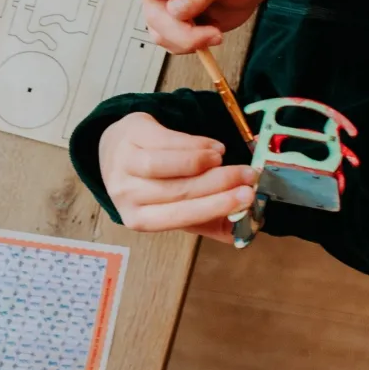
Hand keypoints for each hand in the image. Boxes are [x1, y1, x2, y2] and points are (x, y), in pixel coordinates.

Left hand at [99, 112, 257, 239]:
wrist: (120, 149)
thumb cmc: (152, 182)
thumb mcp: (171, 205)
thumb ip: (204, 220)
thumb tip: (240, 232)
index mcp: (138, 219)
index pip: (178, 216)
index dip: (214, 207)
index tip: (247, 198)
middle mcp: (125, 194)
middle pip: (178, 191)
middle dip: (220, 184)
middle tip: (248, 176)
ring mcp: (124, 164)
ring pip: (170, 166)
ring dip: (204, 162)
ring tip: (223, 159)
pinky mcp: (131, 136)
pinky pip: (168, 141)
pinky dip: (196, 143)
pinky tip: (212, 147)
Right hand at [115, 0, 276, 53]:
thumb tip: (175, 11)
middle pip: (149, 10)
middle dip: (177, 27)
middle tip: (207, 30)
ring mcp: (164, 5)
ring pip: (158, 31)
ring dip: (186, 40)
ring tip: (214, 33)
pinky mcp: (173, 25)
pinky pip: (170, 43)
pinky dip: (190, 45)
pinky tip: (210, 35)